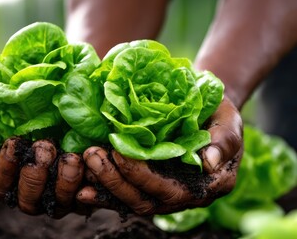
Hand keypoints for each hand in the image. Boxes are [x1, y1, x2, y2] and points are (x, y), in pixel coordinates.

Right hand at [0, 136, 85, 217]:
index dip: (5, 166)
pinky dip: (90, 187)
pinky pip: (86, 201)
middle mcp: (31, 197)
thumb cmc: (29, 128)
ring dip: (64, 181)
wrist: (67, 127)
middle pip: (27, 198)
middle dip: (34, 174)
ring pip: (58, 202)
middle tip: (44, 147)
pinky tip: (90, 167)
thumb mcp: (5, 128)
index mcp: (8, 184)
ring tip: (70, 157)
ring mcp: (57, 201)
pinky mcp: (83, 200)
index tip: (13, 141)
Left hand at [76, 97, 242, 215]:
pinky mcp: (148, 187)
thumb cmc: (218, 113)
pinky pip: (123, 196)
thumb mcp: (229, 119)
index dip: (143, 175)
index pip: (172, 189)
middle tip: (92, 155)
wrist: (206, 111)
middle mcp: (185, 195)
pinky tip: (81, 185)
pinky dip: (102, 193)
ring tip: (81, 164)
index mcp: (209, 185)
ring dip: (104, 186)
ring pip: (130, 201)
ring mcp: (164, 194)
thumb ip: (224, 139)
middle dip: (115, 180)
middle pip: (146, 200)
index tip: (120, 152)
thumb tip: (210, 162)